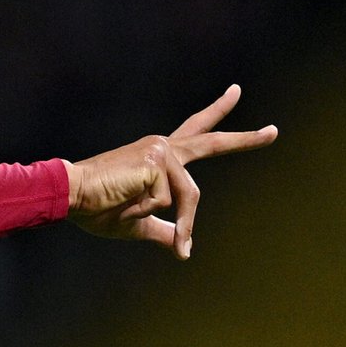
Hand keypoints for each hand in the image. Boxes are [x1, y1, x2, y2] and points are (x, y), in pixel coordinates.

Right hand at [64, 85, 276, 259]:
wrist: (70, 195)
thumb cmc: (96, 208)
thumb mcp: (137, 224)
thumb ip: (163, 230)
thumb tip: (182, 251)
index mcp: (159, 157)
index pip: (195, 133)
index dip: (218, 115)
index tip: (236, 95)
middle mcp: (163, 147)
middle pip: (213, 142)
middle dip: (246, 139)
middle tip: (275, 132)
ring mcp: (161, 152)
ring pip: (187, 198)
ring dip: (173, 222)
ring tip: (128, 211)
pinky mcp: (156, 162)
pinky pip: (166, 202)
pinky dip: (143, 211)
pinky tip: (123, 199)